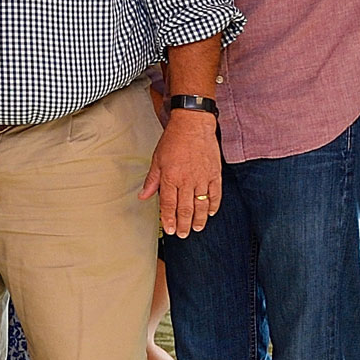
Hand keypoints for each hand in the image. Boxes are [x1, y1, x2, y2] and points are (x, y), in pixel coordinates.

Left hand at [139, 110, 223, 236]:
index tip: (170, 229)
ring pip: (201, 204)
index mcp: (170, 177)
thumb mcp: (157, 159)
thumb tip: (143, 196)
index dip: (168, 219)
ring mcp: (202, 178)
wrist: (193, 125)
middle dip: (183, 224)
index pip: (168, 204)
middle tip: (182, 234)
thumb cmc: (173, 140)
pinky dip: (213, 205)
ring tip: (196, 229)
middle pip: (185, 208)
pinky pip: (215, 194)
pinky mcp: (215, 174)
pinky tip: (210, 213)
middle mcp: (187, 180)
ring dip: (198, 219)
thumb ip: (152, 180)